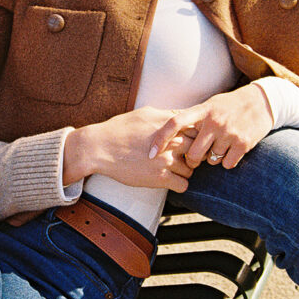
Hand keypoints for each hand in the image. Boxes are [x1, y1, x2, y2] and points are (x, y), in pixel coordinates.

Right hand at [63, 106, 194, 192]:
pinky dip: (178, 184)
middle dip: (194, 154)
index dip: (195, 136)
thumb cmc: (118, 129)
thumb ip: (166, 115)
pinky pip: (183, 185)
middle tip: (184, 158)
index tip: (188, 141)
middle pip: (199, 149)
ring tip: (172, 169)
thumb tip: (180, 115)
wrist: (99, 147)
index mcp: (170, 124)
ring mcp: (167, 160)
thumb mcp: (144, 114)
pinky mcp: (160, 178)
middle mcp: (172, 141)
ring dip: (185, 170)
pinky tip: (168, 180)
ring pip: (192, 169)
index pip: (198, 129)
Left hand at [149, 82, 273, 169]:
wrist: (261, 102)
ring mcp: (229, 133)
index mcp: (202, 111)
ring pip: (210, 160)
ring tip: (219, 146)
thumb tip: (166, 130)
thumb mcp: (209, 105)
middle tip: (194, 159)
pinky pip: (226, 164)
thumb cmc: (229, 105)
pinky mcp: (243, 144)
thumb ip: (191, 118)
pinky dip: (226, 162)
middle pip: (193, 153)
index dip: (161, 139)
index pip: (175, 123)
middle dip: (192, 160)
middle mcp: (214, 122)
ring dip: (212, 158)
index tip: (152, 153)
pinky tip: (230, 151)